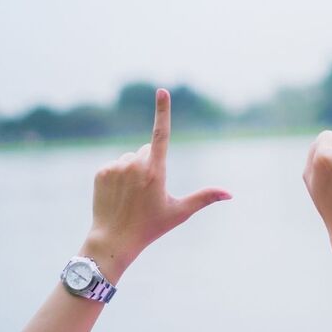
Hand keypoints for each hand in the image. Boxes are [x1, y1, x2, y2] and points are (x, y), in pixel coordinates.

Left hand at [83, 88, 230, 280]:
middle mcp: (134, 165)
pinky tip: (117, 195)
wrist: (114, 240)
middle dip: (150, 164)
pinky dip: (118, 177)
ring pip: (130, 158)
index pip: (161, 133)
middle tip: (147, 191)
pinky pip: (115, 165)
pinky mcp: (101, 172)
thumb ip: (205, 198)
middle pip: (147, 151)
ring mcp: (116, 167)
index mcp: (156, 171)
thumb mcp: (180, 212)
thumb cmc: (150, 227)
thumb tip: (230, 194)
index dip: (163, 110)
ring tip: (131, 196)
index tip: (162, 91)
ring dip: (133, 170)